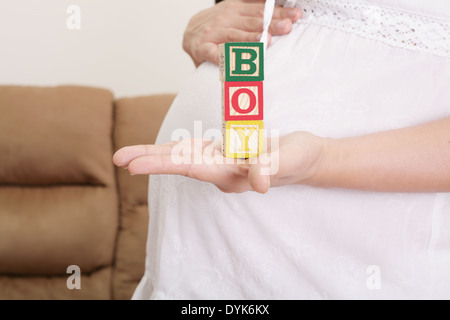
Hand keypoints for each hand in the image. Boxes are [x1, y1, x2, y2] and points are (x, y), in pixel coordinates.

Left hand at [113, 132, 327, 193]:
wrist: (305, 158)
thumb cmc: (298, 158)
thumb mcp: (288, 159)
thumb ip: (271, 167)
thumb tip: (259, 184)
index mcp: (232, 173)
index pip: (192, 168)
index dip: (163, 165)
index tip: (135, 166)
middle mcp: (221, 171)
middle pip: (179, 165)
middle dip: (149, 161)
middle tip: (118, 159)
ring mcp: (220, 162)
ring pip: (181, 158)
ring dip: (154, 155)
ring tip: (126, 155)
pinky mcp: (223, 154)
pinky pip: (192, 152)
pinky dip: (171, 150)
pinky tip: (157, 149)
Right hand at [183, 0, 301, 66]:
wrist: (190, 33)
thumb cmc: (219, 27)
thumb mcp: (236, 12)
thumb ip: (255, 11)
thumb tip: (283, 12)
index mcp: (237, 8)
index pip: (261, 11)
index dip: (279, 12)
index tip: (295, 16)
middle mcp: (226, 18)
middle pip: (252, 22)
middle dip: (271, 24)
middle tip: (286, 26)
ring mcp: (214, 33)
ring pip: (236, 36)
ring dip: (252, 39)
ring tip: (267, 41)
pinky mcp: (203, 48)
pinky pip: (216, 54)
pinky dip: (225, 58)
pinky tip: (235, 62)